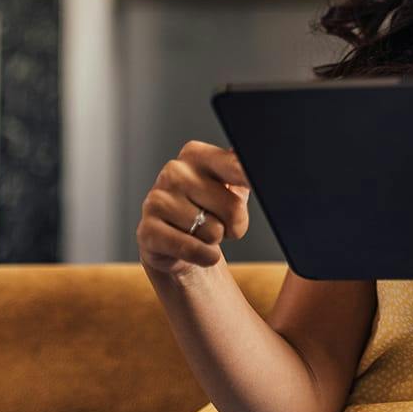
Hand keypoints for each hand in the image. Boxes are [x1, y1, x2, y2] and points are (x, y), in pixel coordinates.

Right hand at [138, 139, 252, 278]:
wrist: (175, 244)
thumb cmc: (208, 210)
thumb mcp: (232, 185)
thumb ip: (244, 169)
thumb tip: (254, 158)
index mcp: (197, 154)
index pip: (237, 166)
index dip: (252, 178)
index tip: (265, 181)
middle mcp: (175, 171)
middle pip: (234, 208)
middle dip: (234, 225)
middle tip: (218, 221)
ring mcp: (157, 199)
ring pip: (214, 232)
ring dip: (213, 241)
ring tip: (199, 232)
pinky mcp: (147, 230)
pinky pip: (193, 249)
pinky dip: (204, 256)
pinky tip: (199, 251)